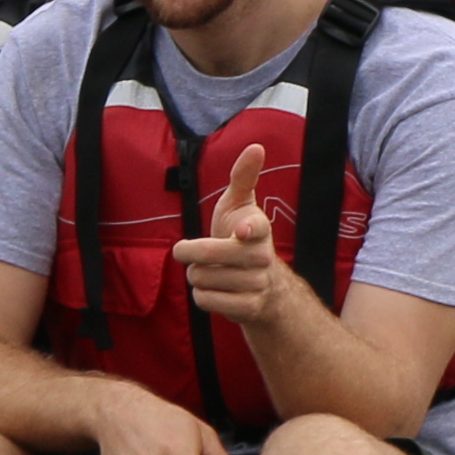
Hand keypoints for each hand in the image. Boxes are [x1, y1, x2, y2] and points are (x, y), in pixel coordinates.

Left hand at [174, 152, 310, 333]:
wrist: (264, 286)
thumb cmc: (242, 237)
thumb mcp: (240, 205)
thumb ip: (244, 176)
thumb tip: (256, 146)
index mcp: (260, 228)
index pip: (256, 227)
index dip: (247, 229)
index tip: (241, 231)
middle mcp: (262, 257)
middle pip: (205, 255)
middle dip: (189, 253)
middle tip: (191, 252)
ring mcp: (257, 285)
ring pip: (201, 279)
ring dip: (197, 275)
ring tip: (212, 271)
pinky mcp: (248, 308)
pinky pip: (205, 300)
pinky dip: (202, 295)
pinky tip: (216, 290)